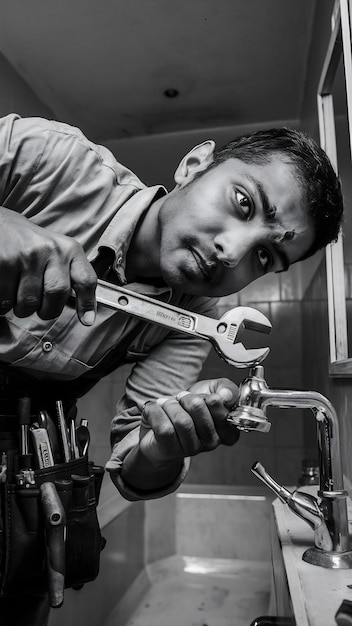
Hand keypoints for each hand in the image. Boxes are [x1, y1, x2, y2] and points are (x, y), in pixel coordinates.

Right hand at [0, 207, 96, 323]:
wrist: (0, 226)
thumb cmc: (30, 245)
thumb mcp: (56, 253)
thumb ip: (70, 277)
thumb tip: (87, 315)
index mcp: (69, 249)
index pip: (85, 280)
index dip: (87, 304)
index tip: (87, 320)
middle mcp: (51, 249)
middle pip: (56, 295)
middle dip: (47, 311)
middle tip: (39, 308)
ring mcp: (26, 255)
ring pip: (29, 302)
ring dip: (22, 308)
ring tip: (18, 295)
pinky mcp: (4, 261)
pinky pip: (6, 299)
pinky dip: (4, 303)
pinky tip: (5, 289)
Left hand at [139, 378, 239, 463]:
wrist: (164, 421)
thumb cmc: (190, 407)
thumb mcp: (212, 390)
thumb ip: (226, 388)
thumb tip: (226, 396)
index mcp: (228, 430)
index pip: (222, 410)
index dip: (209, 397)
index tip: (203, 397)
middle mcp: (212, 442)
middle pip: (198, 408)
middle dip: (185, 397)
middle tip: (181, 399)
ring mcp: (192, 448)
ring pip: (181, 420)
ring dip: (169, 405)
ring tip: (167, 404)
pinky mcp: (171, 450)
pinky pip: (164, 428)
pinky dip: (155, 411)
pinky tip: (155, 410)